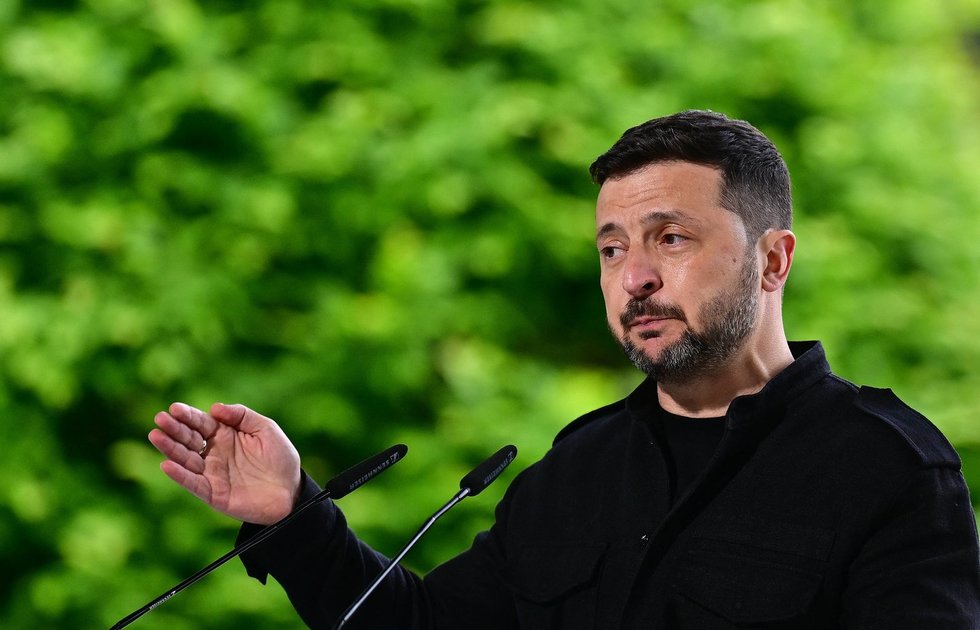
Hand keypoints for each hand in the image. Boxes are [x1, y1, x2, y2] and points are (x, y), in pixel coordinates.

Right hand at [148, 402, 301, 524]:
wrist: (292, 492)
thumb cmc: (280, 458)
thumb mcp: (266, 429)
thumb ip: (241, 416)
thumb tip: (214, 408)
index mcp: (225, 435)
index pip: (201, 423)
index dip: (188, 416)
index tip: (174, 409)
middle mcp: (214, 453)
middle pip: (189, 439)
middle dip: (174, 429)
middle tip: (159, 419)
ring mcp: (212, 473)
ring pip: (186, 460)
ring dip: (170, 449)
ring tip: (156, 436)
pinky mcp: (213, 493)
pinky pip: (193, 483)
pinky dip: (180, 475)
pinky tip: (167, 465)